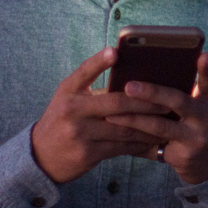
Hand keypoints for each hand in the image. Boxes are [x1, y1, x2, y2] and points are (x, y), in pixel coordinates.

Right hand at [30, 47, 171, 183]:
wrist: (41, 155)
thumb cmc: (63, 121)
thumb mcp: (69, 100)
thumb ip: (94, 92)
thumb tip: (133, 85)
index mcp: (68, 91)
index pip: (84, 72)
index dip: (99, 61)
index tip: (115, 51)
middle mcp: (72, 109)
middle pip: (116, 103)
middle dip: (145, 103)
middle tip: (166, 102)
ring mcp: (79, 132)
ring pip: (123, 128)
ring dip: (148, 126)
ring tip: (165, 122)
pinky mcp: (87, 153)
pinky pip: (120, 147)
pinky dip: (139, 144)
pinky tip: (151, 140)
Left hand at [106, 52, 207, 184]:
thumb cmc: (199, 122)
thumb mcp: (202, 105)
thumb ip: (188, 88)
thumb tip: (151, 66)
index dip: (206, 69)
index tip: (201, 55)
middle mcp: (207, 119)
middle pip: (178, 101)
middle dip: (152, 92)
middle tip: (128, 86)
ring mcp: (196, 139)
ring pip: (159, 126)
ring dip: (133, 119)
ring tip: (110, 114)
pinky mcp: (182, 156)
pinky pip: (152, 146)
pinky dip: (133, 140)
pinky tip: (114, 134)